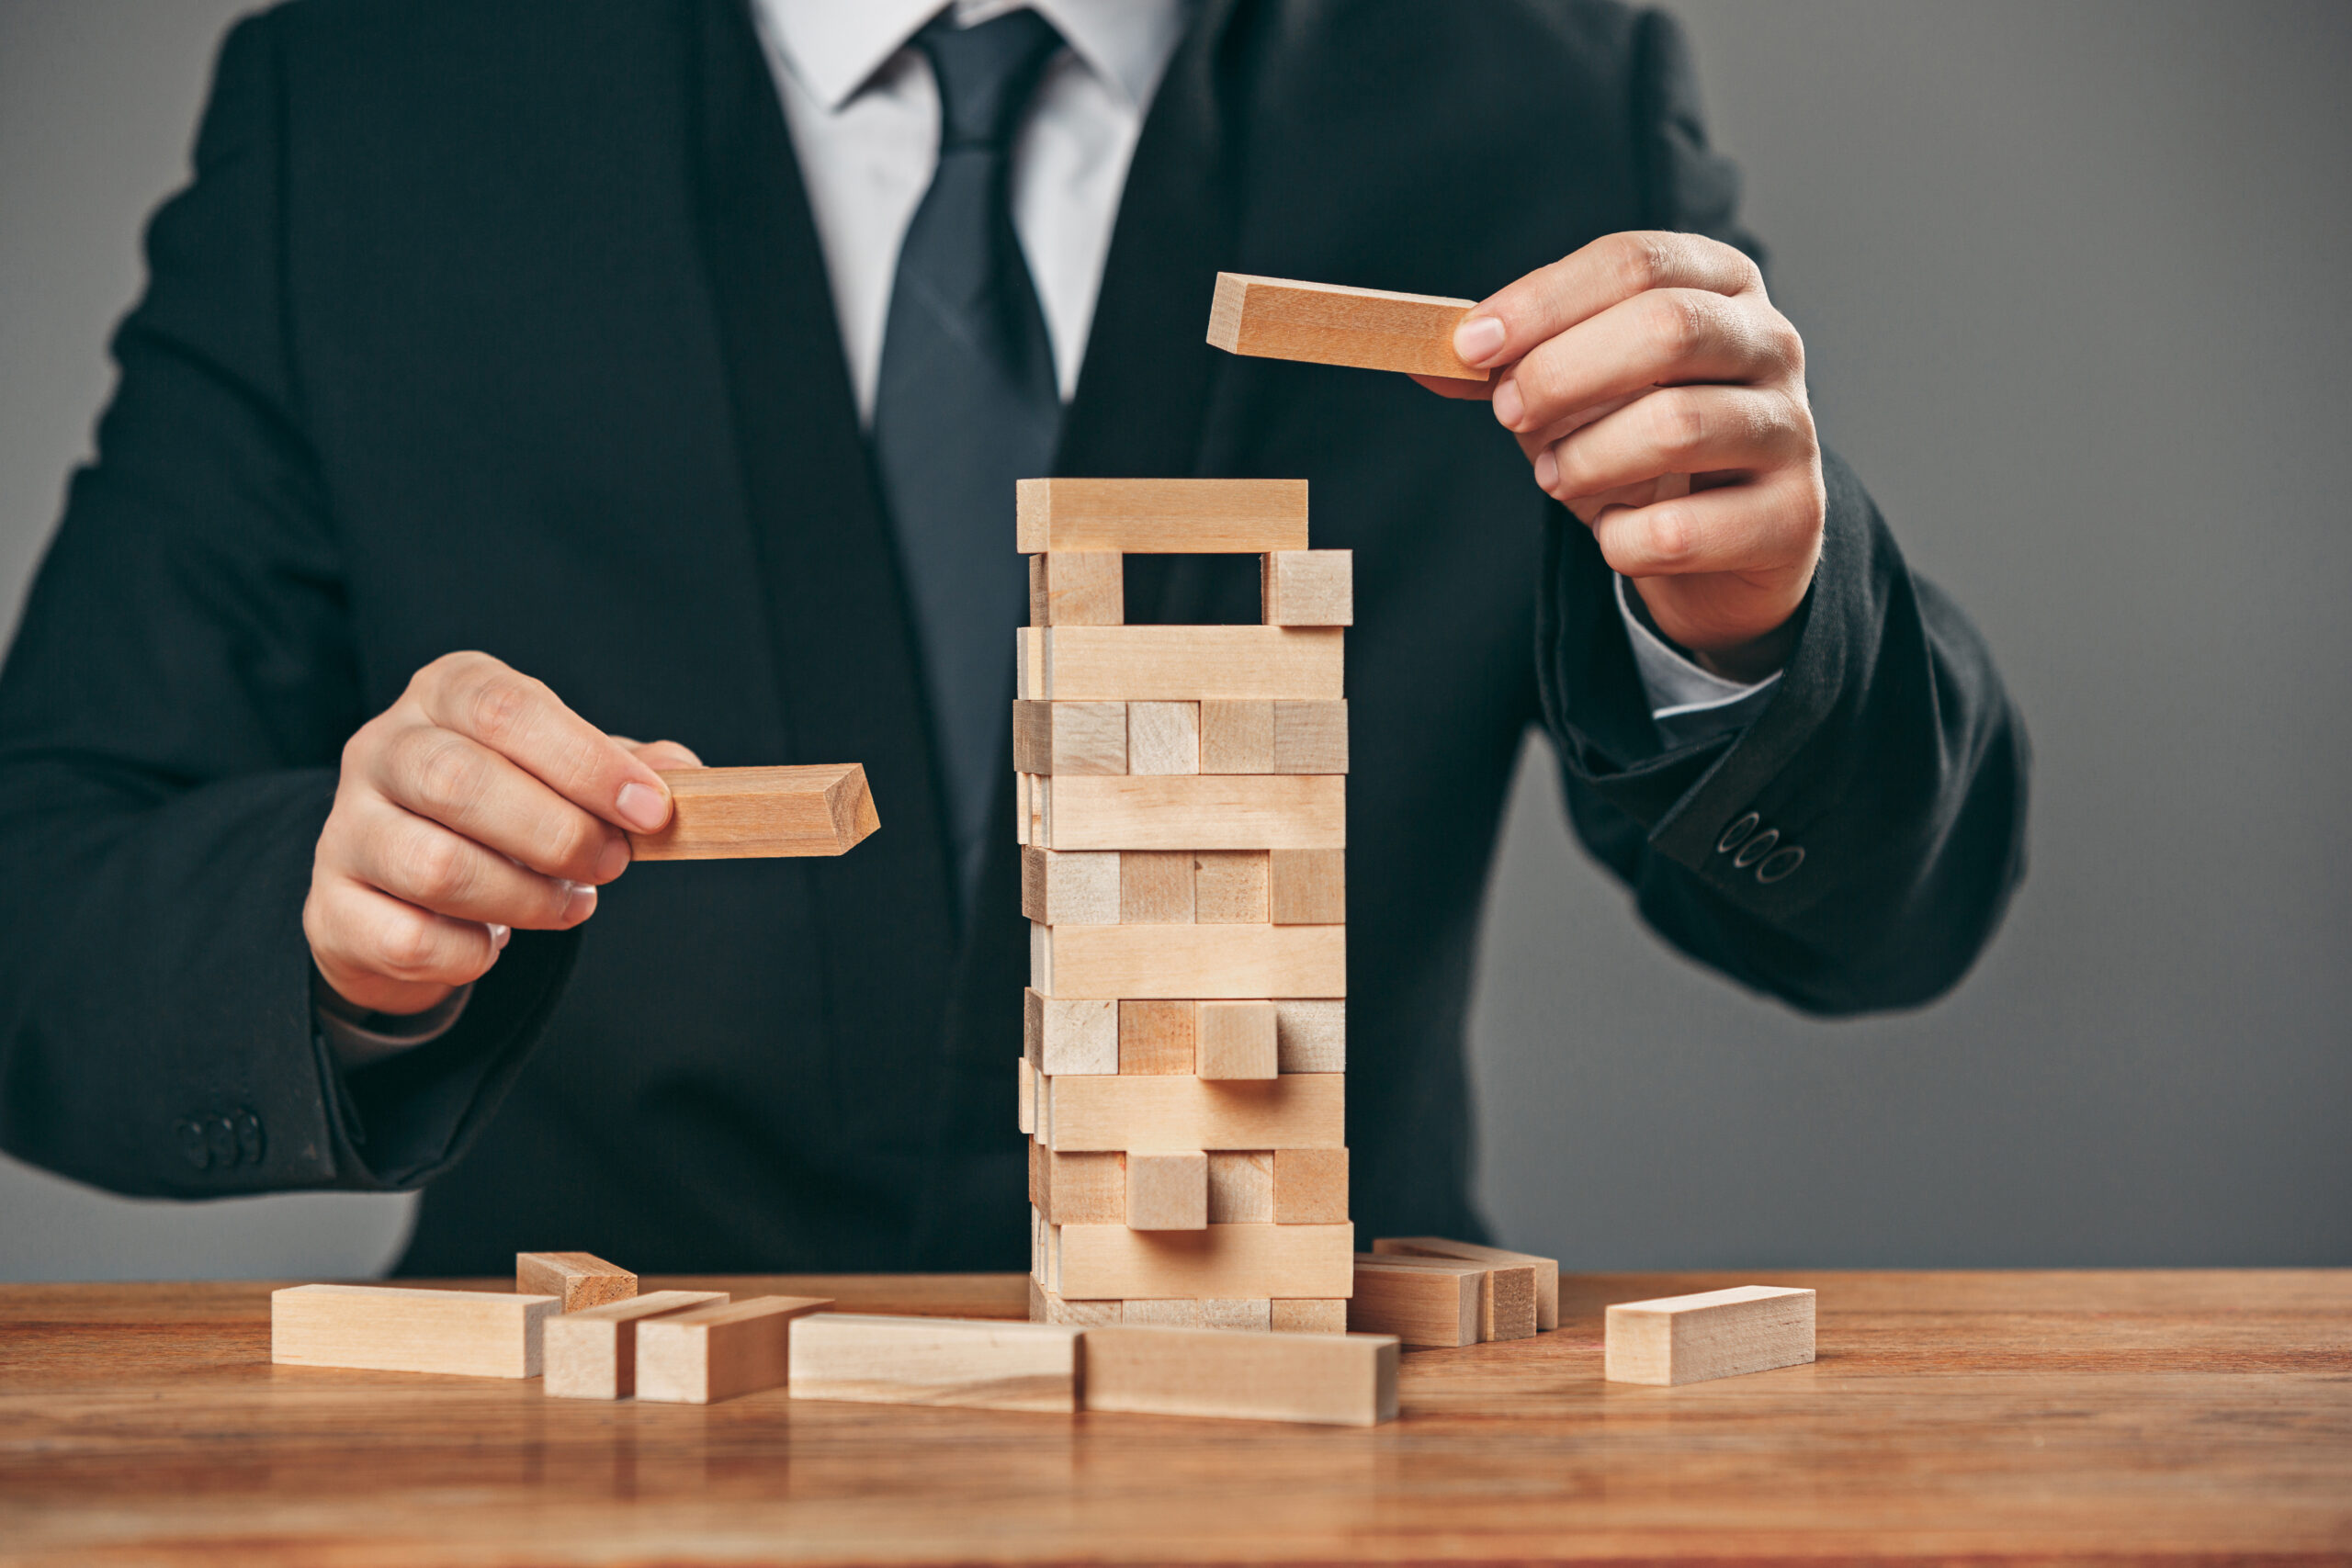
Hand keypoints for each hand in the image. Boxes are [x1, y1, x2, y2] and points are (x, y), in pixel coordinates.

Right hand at [304, 651, 700, 1015]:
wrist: (406, 887)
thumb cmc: (504, 811)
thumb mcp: (566, 773)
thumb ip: (625, 770)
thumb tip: (685, 773)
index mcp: (445, 693)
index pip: (508, 708)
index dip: (588, 762)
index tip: (652, 810)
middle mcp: (381, 748)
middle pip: (462, 783)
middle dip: (559, 834)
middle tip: (613, 864)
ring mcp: (345, 828)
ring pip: (436, 867)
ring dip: (527, 899)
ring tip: (572, 905)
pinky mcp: (332, 907)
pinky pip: (409, 939)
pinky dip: (473, 953)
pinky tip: (496, 941)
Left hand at [1418, 231, 1825, 680]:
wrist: (1727, 549)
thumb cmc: (1640, 447)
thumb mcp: (1575, 391)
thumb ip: (1510, 366)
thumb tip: (1428, 357)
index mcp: (1719, 284)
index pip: (1633, 261)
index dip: (1543, 301)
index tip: (1471, 346)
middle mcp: (1772, 342)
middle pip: (1666, 328)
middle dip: (1563, 375)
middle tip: (1510, 415)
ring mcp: (1792, 429)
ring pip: (1675, 428)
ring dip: (1586, 461)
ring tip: (1557, 477)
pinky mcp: (1793, 518)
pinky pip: (1680, 530)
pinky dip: (1621, 541)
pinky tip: (1616, 536)